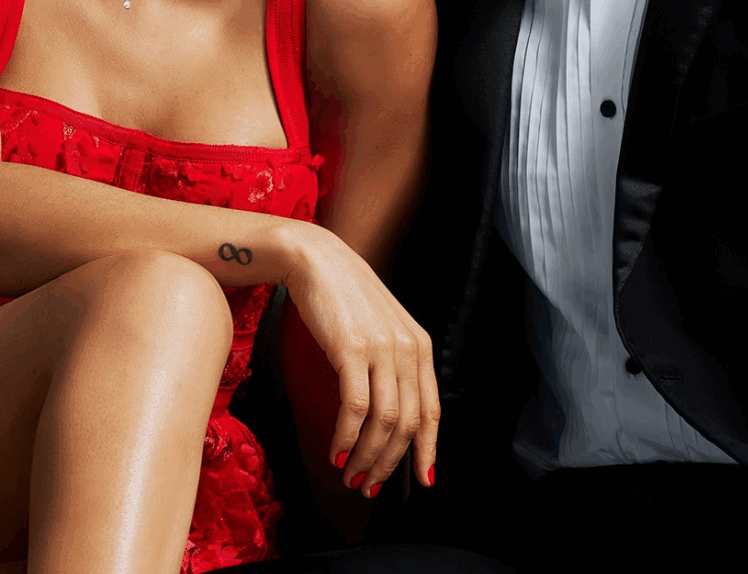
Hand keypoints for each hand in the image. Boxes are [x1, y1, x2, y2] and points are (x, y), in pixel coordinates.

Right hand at [282, 224, 438, 496]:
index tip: (422, 480)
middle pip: (407, 424)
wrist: (316, 259)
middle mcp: (407, 349)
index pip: (431, 411)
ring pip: (384, 422)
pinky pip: (355, 407)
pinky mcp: (351, 349)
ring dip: (366, 458)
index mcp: (420, 347)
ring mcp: (381, 348)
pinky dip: (346, 437)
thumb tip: (389, 415)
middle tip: (370, 487)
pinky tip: (336, 452)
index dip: (428, 450)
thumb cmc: (344, 297)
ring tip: (350, 476)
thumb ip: (392, 364)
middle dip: (390, 464)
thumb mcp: (381, 329)